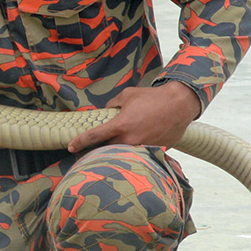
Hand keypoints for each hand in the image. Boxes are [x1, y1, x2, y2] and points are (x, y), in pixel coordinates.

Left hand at [67, 81, 201, 152]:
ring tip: (111, 154)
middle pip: (106, 151)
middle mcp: (130, 139)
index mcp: (120, 125)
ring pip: (123, 156)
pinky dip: (135, 153)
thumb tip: (106, 110)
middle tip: (90, 152)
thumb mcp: (128, 94)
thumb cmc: (153, 97)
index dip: (79, 142)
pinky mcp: (154, 152)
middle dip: (97, 151)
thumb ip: (113, 103)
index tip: (70, 147)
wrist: (179, 105)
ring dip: (116, 154)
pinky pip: (140, 156)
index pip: (94, 136)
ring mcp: (142, 148)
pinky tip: (134, 152)